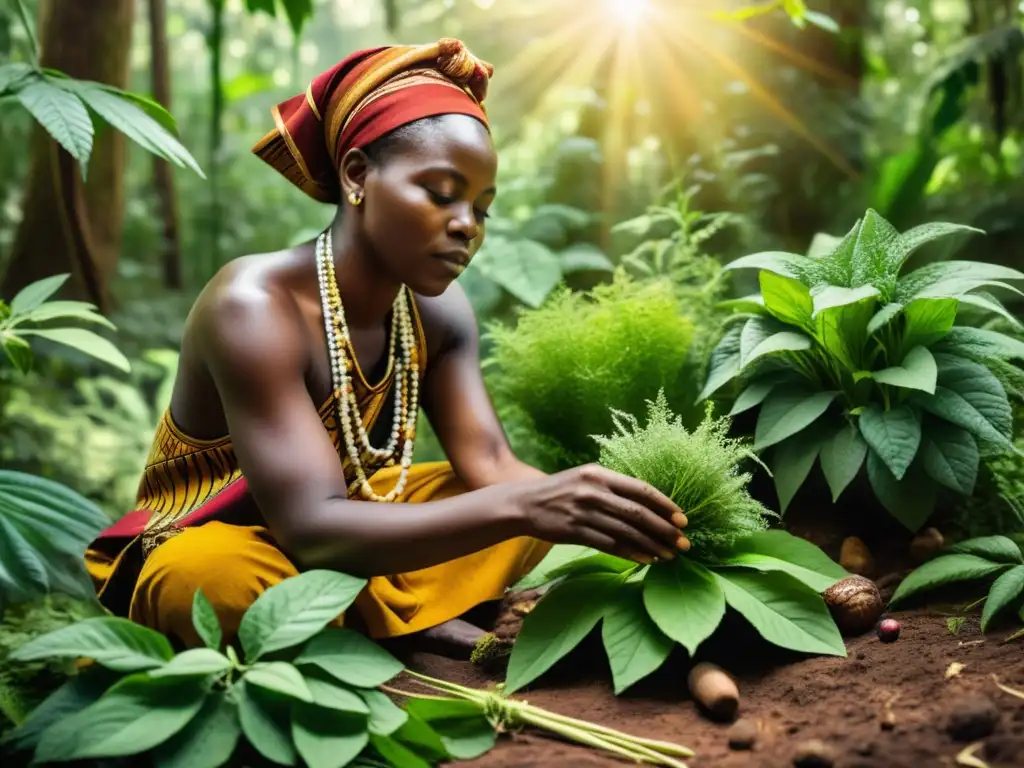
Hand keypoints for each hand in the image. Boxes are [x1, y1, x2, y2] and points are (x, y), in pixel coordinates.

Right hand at [513, 464, 689, 563]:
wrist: (523, 503)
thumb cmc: (560, 490)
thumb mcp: (585, 477)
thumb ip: (612, 486)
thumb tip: (647, 503)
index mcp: (599, 474)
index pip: (641, 489)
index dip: (665, 505)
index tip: (683, 518)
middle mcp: (594, 492)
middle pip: (638, 513)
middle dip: (665, 529)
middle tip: (684, 542)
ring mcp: (584, 513)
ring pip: (627, 532)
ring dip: (652, 545)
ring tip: (670, 555)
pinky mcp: (575, 532)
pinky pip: (610, 545)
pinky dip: (631, 553)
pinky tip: (647, 560)